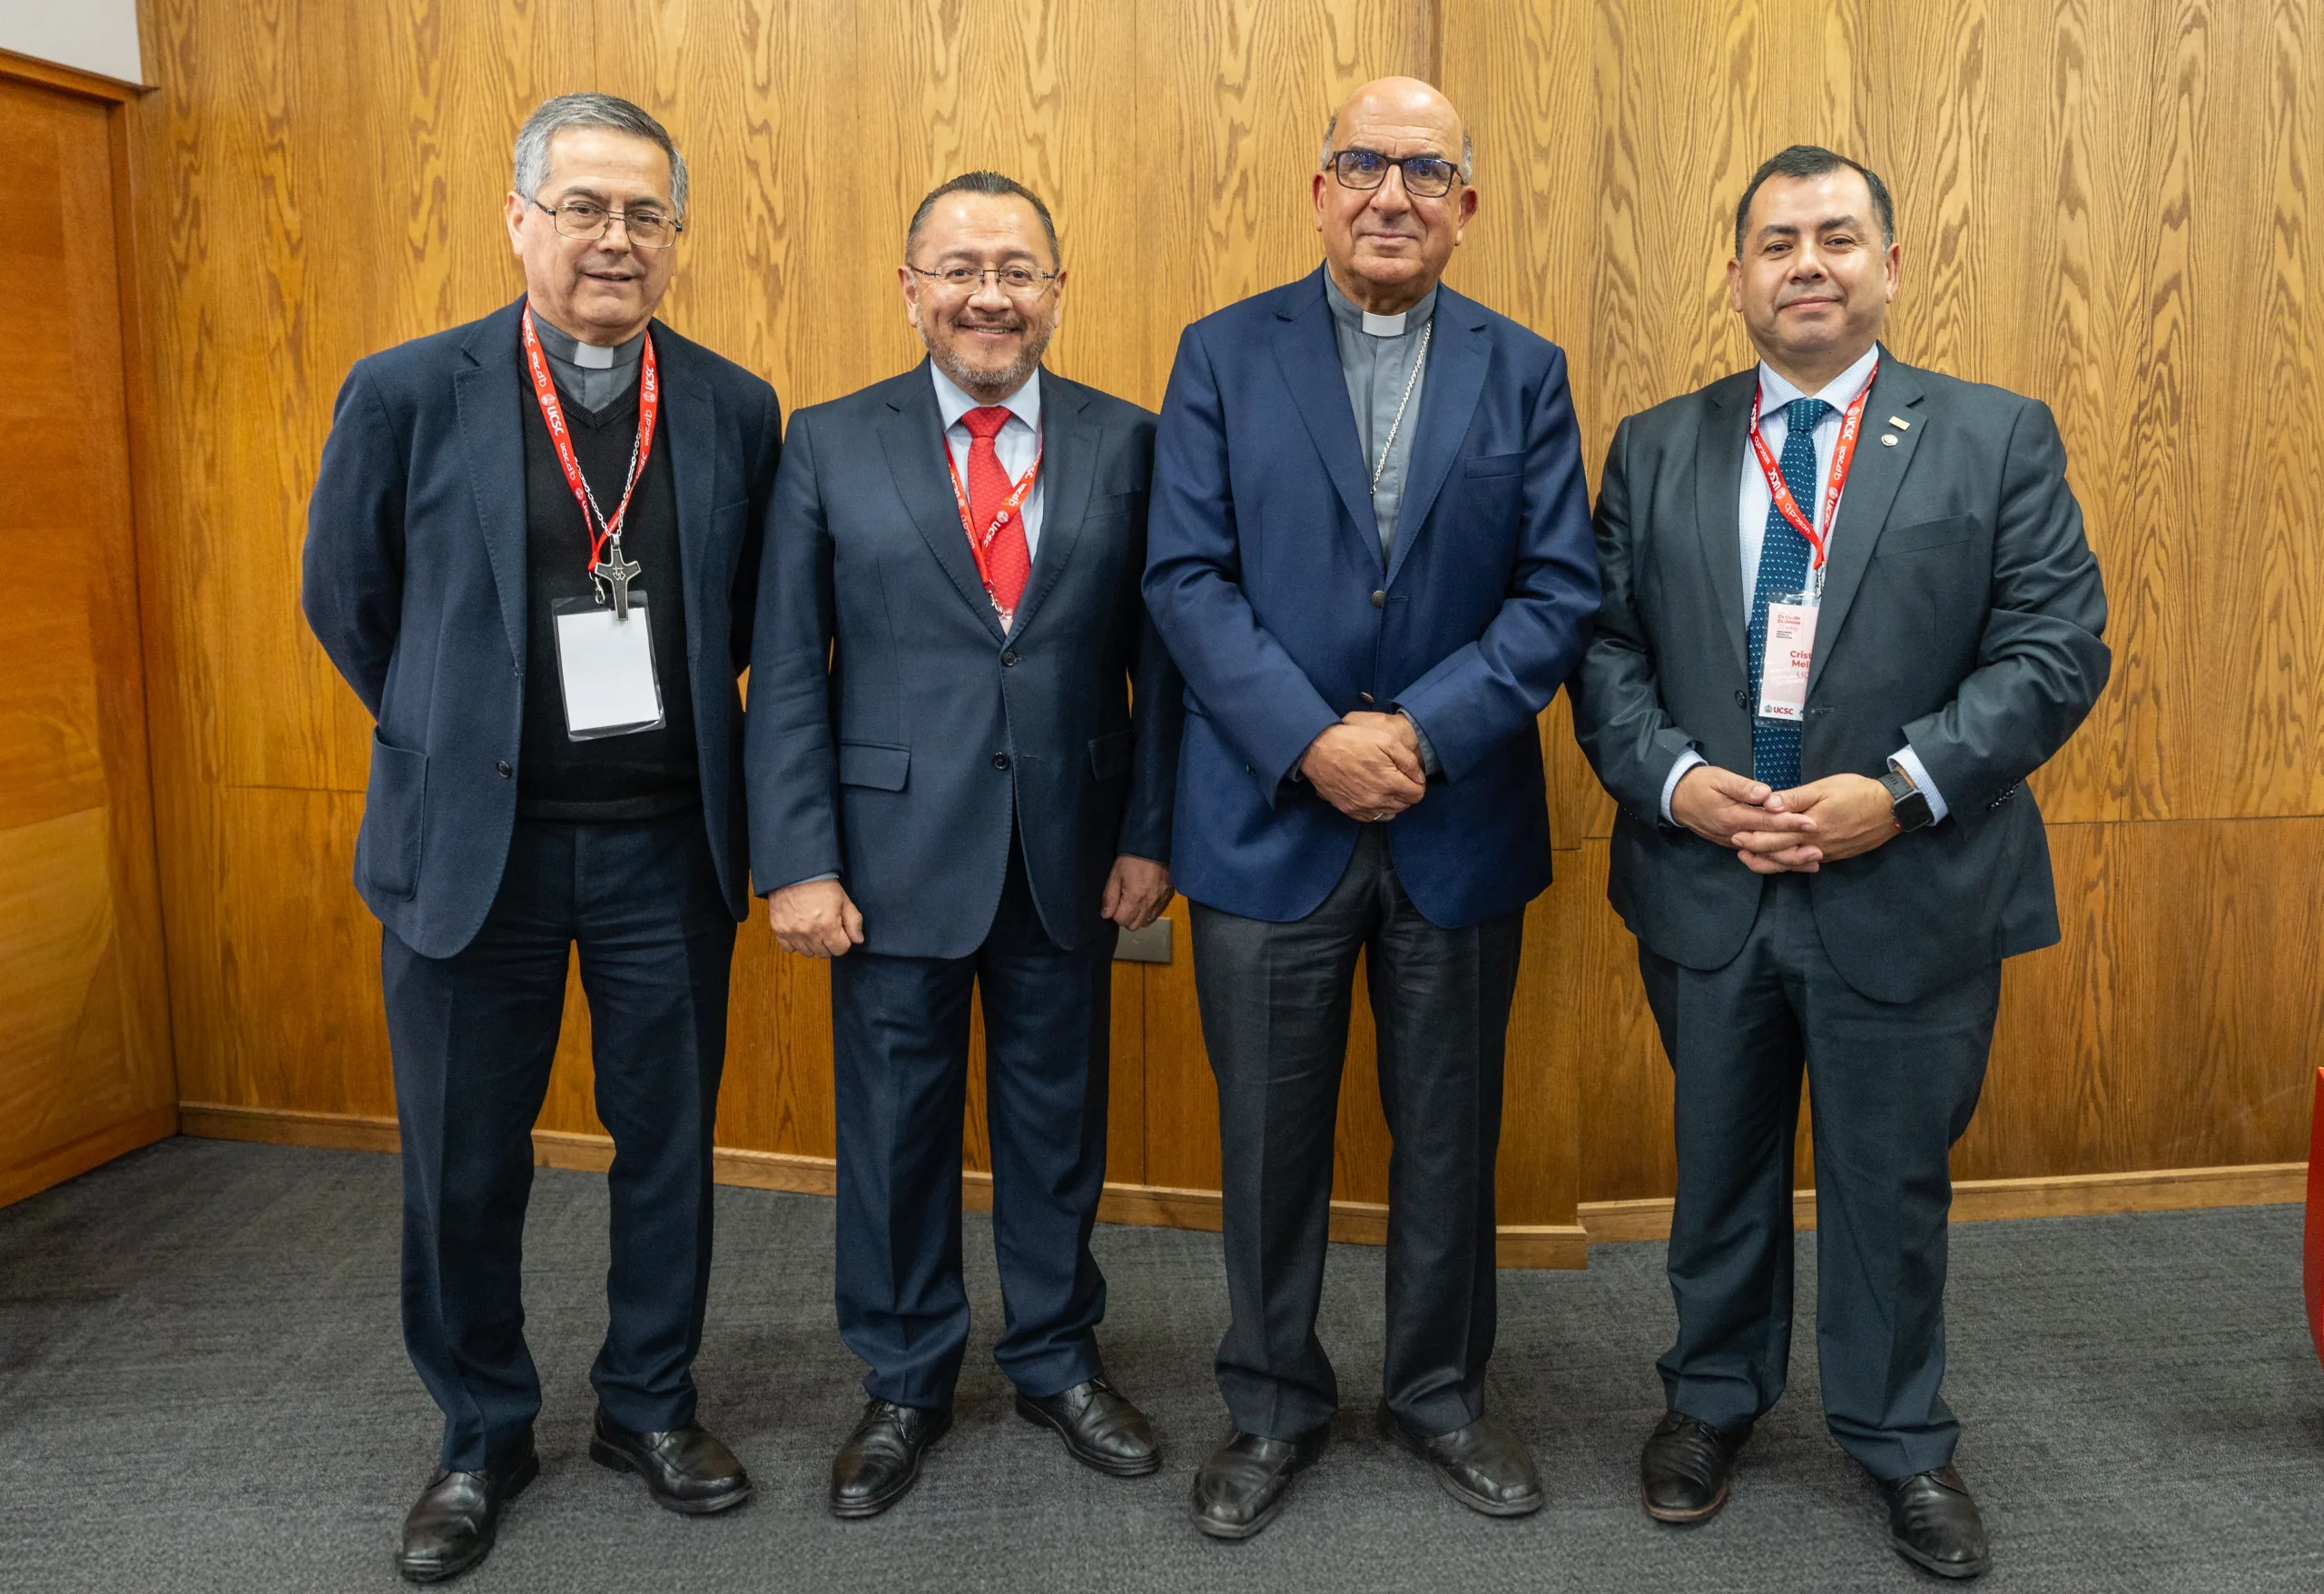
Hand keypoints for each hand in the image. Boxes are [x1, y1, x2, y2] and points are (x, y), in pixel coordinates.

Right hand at [767, 878, 863, 956]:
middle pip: (824, 953)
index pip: (841, 949)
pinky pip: (789, 948)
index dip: (843, 940)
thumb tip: (858, 940)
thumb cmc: (820, 884)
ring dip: (813, 944)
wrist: (795, 873)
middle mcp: (810, 933)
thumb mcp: (843, 899)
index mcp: (828, 926)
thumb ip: (853, 921)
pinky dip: (795, 943)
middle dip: (829, 943)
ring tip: (813, 928)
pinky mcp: (779, 930)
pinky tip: (800, 931)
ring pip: (807, 953)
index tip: (840, 931)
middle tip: (827, 928)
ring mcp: (793, 933)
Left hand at [1101, 855, 1173, 930]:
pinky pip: (1158, 913)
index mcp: (1134, 899)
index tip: (1113, 903)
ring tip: (1134, 903)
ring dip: (1138, 917)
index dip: (1114, 914)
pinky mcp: (1169, 896)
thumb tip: (1106, 915)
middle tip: (1122, 904)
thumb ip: (1110, 896)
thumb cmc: (1132, 858)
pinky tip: (1145, 900)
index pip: (1121, 920)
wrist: (1155, 844)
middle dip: (1125, 918)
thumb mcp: (1115, 874)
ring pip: (1147, 922)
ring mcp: (1161, 901)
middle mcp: (1149, 904)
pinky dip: (1150, 911)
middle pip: (1134, 925)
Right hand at [1301, 717, 1424, 820]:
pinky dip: (1377, 809)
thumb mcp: (1386, 740)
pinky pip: (1372, 817)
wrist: (1318, 749)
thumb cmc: (1352, 741)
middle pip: (1405, 805)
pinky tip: (1374, 795)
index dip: (1418, 784)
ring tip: (1386, 786)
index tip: (1411, 776)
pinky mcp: (1349, 809)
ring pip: (1390, 813)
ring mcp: (1362, 807)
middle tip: (1399, 778)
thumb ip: (1408, 761)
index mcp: (1390, 783)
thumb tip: (1419, 778)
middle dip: (1406, 792)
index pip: (1417, 794)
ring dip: (1393, 802)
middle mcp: (1377, 800)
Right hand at [1670, 764, 1815, 855]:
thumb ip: (1743, 787)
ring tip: (1813, 861)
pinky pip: (1758, 855)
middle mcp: (1734, 834)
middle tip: (1820, 848)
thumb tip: (1766, 794)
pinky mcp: (1733, 844)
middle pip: (1769, 843)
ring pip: (1765, 854)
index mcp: (1733, 817)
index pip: (1767, 821)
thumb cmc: (1699, 784)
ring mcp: (1733, 842)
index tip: (1812, 822)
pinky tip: (1793, 862)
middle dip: (1795, 846)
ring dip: (1789, 859)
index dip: (1790, 822)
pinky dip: (1776, 860)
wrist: (1675, 798)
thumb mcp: (1719, 779)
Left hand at [1733, 774, 1899, 873]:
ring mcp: (1826, 852)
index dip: (1754, 837)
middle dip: (1756, 851)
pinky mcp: (1835, 855)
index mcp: (1810, 826)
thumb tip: (1768, 803)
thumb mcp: (1825, 788)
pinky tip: (1781, 862)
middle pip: (1780, 853)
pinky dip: (1791, 864)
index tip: (1735, 835)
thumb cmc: (1857, 792)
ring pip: (1792, 862)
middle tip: (1737, 847)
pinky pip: (1807, 863)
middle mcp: (1816, 844)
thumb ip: (1796, 798)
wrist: (1892, 809)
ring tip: (1751, 858)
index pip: (1775, 836)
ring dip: (1770, 861)